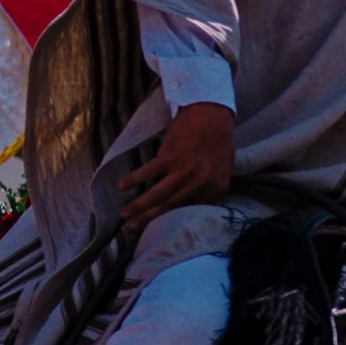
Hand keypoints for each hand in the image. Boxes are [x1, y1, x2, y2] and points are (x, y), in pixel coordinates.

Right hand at [118, 101, 232, 229]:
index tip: (158, 231)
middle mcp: (200, 183)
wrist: (211, 113)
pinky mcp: (170, 156)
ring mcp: (184, 170)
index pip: (194, 211)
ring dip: (139, 206)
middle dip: (150, 219)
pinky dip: (134, 179)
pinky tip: (121, 187)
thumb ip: (212, 189)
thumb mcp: (224, 169)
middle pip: (172, 207)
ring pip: (159, 194)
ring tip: (124, 216)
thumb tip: (198, 204)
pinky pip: (149, 171)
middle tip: (132, 230)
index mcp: (216, 188)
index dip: (174, 222)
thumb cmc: (219, 140)